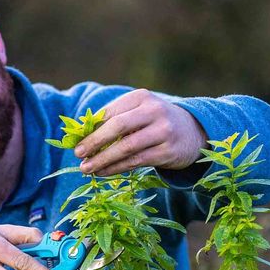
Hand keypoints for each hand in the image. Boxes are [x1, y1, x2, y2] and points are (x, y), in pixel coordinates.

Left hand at [73, 90, 206, 177]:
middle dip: (94, 142)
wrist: (193, 132)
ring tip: (86, 168)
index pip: (110, 113)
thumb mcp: (138, 112)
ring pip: (126, 147)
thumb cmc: (154, 122)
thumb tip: (81, 135)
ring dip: (103, 160)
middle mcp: (154, 111)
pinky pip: (135, 162)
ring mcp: (163, 131)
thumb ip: (113, 119)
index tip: (76, 142)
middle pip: (117, 127)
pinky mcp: (167, 151)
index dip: (91, 129)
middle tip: (78, 154)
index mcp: (141, 97)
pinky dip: (115, 168)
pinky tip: (102, 173)